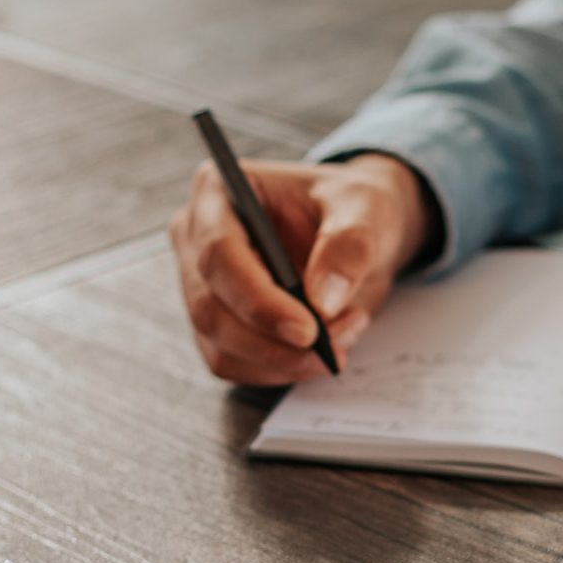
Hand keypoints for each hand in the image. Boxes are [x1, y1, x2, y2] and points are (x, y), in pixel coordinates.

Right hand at [169, 154, 433, 383]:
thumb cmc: (352, 206)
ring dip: (285, 360)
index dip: (258, 300)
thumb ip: (349, 248)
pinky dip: (283, 368)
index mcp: (218, 193)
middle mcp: (197, 240)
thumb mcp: (365, 209)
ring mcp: (203, 287)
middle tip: (333, 347)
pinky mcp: (219, 325)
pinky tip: (323, 349)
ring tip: (341, 338)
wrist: (362, 232)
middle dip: (275, 342)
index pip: (218, 254)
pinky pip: (238, 365)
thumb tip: (323, 301)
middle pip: (211, 309)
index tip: (307, 329)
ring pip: (223, 347)